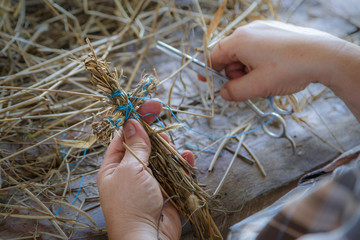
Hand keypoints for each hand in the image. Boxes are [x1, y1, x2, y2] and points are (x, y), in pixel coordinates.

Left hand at [97, 100, 193, 239]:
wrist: (147, 238)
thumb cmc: (130, 204)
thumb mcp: (130, 169)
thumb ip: (136, 145)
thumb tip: (132, 121)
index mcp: (115, 165)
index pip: (125, 135)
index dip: (137, 119)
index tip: (151, 105)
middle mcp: (132, 171)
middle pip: (146, 144)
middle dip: (156, 135)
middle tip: (164, 130)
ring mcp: (150, 180)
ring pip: (162, 156)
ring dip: (170, 149)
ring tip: (173, 148)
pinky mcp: (167, 189)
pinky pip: (175, 171)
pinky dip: (182, 163)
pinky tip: (187, 157)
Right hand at [206, 21, 355, 99]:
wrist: (324, 56)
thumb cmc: (289, 69)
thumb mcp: (257, 87)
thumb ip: (233, 92)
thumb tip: (223, 93)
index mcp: (239, 42)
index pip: (214, 57)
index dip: (210, 72)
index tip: (210, 83)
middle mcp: (248, 31)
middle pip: (229, 55)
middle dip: (234, 73)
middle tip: (248, 86)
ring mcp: (263, 29)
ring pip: (244, 52)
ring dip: (247, 68)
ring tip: (264, 79)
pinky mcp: (275, 31)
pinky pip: (258, 47)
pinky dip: (258, 61)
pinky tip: (273, 70)